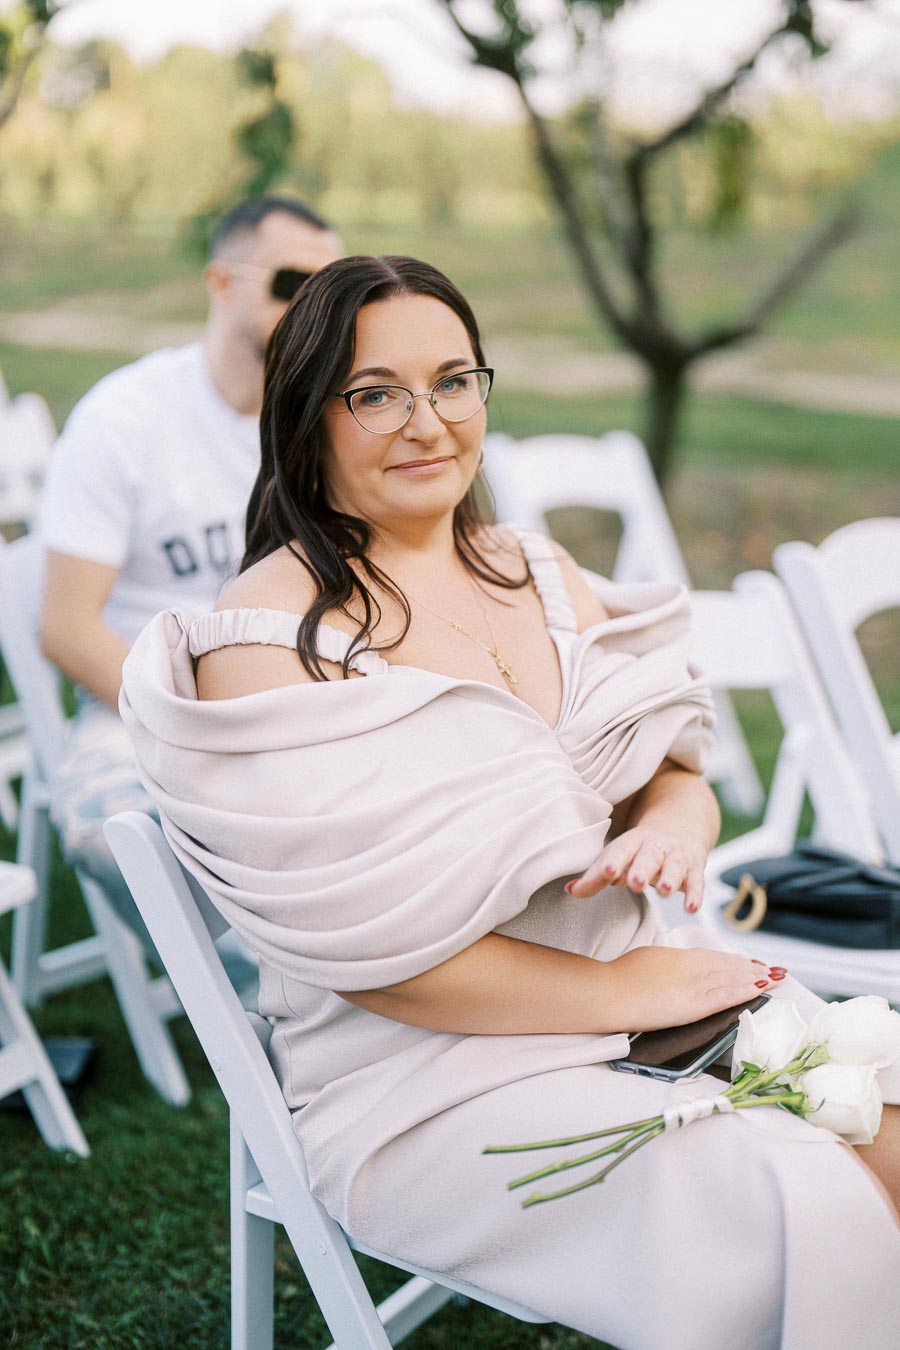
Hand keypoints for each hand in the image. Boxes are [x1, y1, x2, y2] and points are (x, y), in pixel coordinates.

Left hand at [566, 827, 708, 912]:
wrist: (680, 827)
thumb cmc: (639, 851)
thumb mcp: (619, 858)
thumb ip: (596, 877)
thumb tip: (570, 890)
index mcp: (632, 842)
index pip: (621, 850)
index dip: (615, 860)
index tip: (608, 871)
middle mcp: (655, 846)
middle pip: (648, 856)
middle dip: (642, 869)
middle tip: (635, 883)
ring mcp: (677, 856)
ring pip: (674, 866)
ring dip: (670, 878)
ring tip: (665, 891)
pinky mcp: (695, 869)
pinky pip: (696, 881)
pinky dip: (695, 894)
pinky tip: (691, 908)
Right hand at [607, 945, 786, 1031]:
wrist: (612, 992)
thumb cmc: (622, 977)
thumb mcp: (649, 959)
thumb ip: (668, 962)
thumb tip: (674, 966)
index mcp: (681, 956)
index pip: (715, 957)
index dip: (736, 960)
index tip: (750, 962)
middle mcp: (693, 967)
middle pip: (730, 966)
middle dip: (753, 968)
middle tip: (773, 969)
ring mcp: (696, 985)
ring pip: (734, 978)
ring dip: (757, 977)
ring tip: (776, 977)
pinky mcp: (696, 1004)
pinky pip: (729, 995)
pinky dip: (748, 990)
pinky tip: (762, 988)